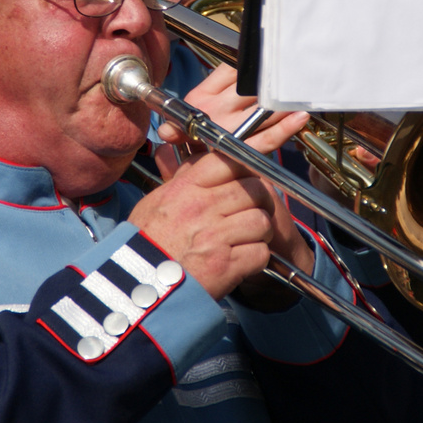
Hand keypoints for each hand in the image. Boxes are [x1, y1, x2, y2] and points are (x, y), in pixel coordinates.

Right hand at [132, 77, 313, 298]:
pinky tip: (238, 263)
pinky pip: (260, 252)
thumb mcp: (157, 202)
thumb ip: (182, 179)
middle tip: (246, 214)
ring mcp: (216, 235)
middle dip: (257, 202)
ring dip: (257, 233)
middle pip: (254, 188)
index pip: (231, 157)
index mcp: (186, 187)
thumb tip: (198, 157)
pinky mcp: (227, 264)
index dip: (259, 146)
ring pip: (262, 220)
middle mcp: (203, 206)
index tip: (283, 132)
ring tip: (239, 242)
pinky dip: (255, 260)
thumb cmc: (146, 244)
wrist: (140, 289)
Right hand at [159, 65, 297, 141]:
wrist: (189, 179)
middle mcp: (213, 109)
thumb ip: (217, 85)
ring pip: (263, 109)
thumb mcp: (195, 109)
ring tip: (301, 93)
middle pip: (251, 87)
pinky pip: (266, 138)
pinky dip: (285, 129)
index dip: (253, 63)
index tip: (270, 58)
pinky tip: (300, 118)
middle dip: (273, 81)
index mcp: (201, 95)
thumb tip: (241, 60)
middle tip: (294, 73)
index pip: (232, 68)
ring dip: (284, 102)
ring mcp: (227, 129)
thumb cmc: (197, 139)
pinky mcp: (239, 149)